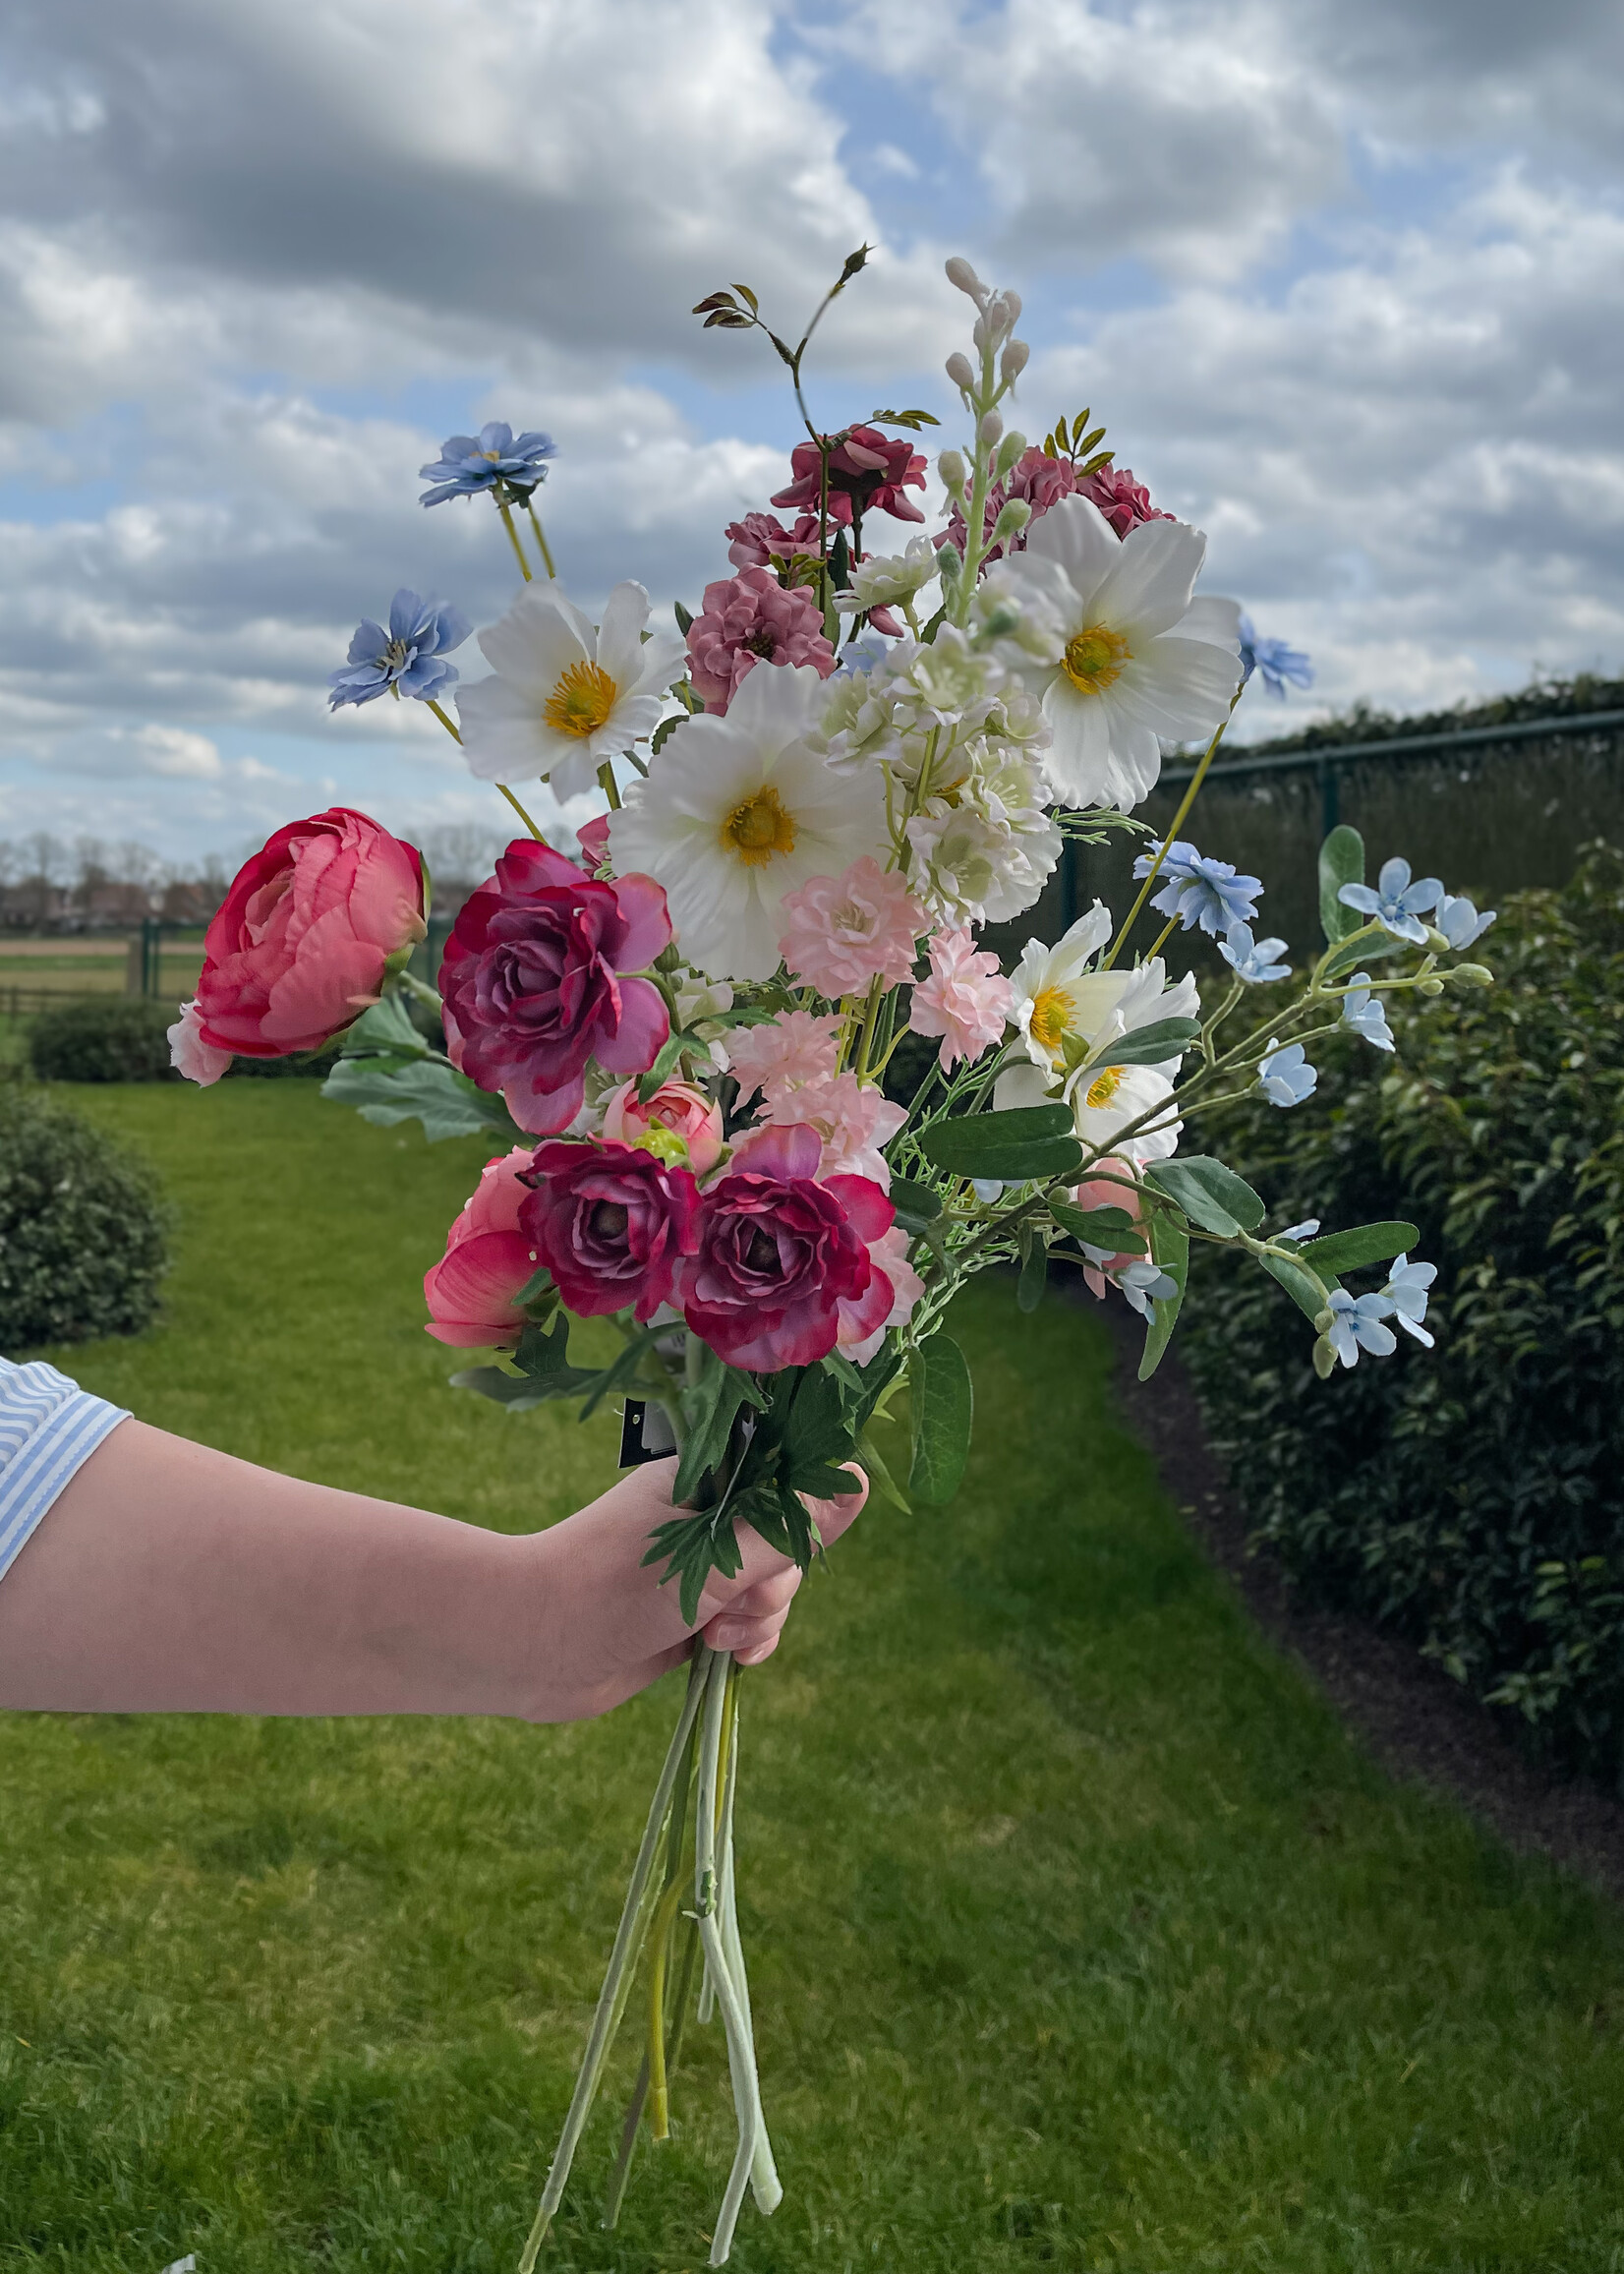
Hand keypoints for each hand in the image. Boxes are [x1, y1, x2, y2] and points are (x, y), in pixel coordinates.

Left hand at [524, 1458, 867, 1721]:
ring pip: (774, 1588)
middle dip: (774, 1584)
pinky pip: (750, 1624)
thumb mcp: (715, 1558)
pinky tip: (718, 1658)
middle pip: (791, 1541)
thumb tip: (860, 1480)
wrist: (534, 1648)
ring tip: (709, 1637)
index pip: (790, 1476)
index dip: (802, 1516)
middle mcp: (709, 1512)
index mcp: (709, 1474)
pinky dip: (744, 1644)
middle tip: (729, 1603)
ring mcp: (702, 1564)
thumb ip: (790, 1527)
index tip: (784, 1547)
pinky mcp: (694, 1610)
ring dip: (757, 1620)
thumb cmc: (615, 1588)